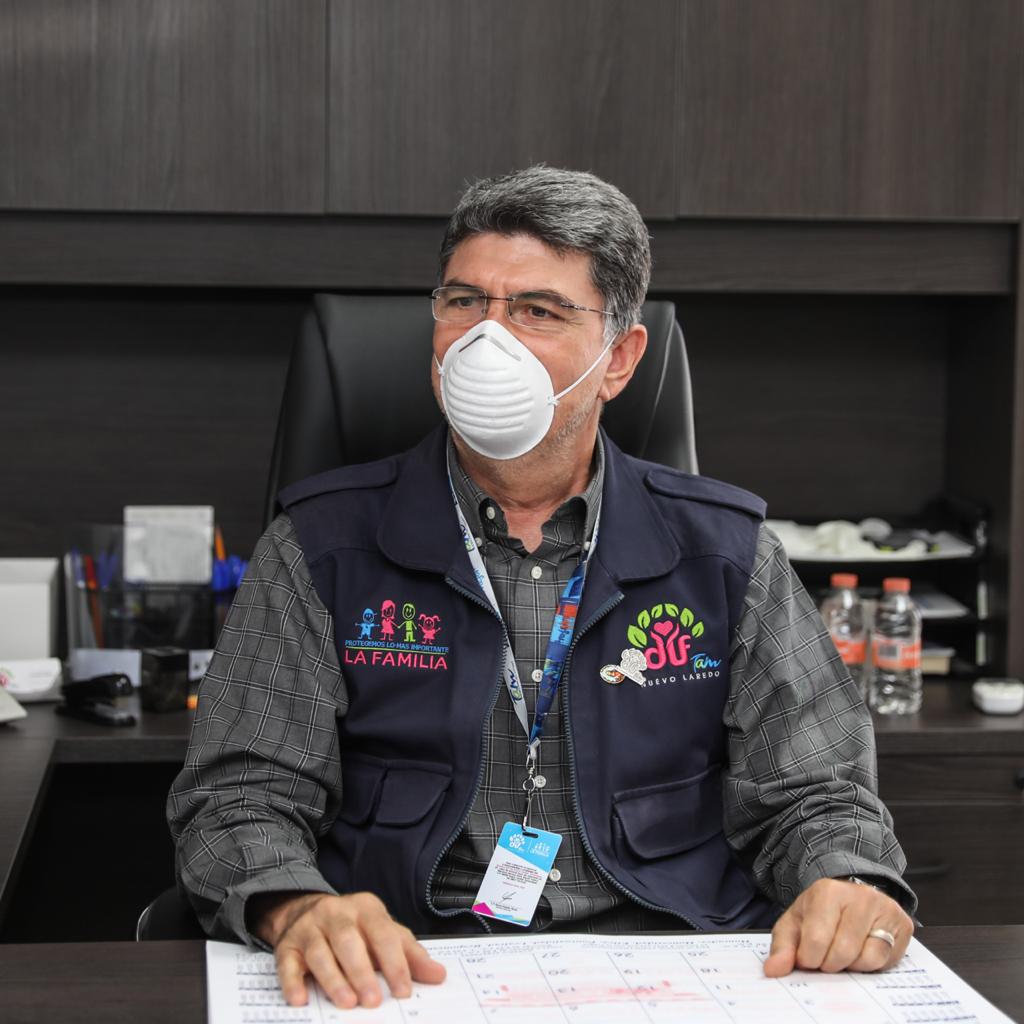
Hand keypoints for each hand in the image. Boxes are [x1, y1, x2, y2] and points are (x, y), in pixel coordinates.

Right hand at [251, 891, 446, 1008]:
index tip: (403, 991)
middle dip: (361, 971)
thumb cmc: (355, 929)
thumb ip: (410, 954)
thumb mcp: (384, 933)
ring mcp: (309, 928)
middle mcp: (336, 913)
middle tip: (373, 1000)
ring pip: (320, 952)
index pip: (383, 933)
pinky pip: (287, 963)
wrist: (305, 910)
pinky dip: (292, 982)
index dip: (395, 962)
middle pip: (349, 940)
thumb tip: (438, 975)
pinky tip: (300, 999)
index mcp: (366, 908)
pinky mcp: (287, 945)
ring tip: (346, 1003)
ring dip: (333, 978)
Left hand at [763, 877, 913, 976]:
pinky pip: (886, 961)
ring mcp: (885, 908)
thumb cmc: (820, 912)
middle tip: (826, 957)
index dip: (808, 959)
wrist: (851, 894)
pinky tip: (862, 951)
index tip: (807, 957)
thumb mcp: (795, 923)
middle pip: (842, 952)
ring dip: (851, 966)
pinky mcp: (903, 924)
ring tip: (843, 952)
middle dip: (830, 964)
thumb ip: (782, 947)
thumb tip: (773, 970)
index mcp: (827, 891)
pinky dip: (870, 965)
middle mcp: (860, 896)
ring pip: (867, 959)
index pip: (816, 940)